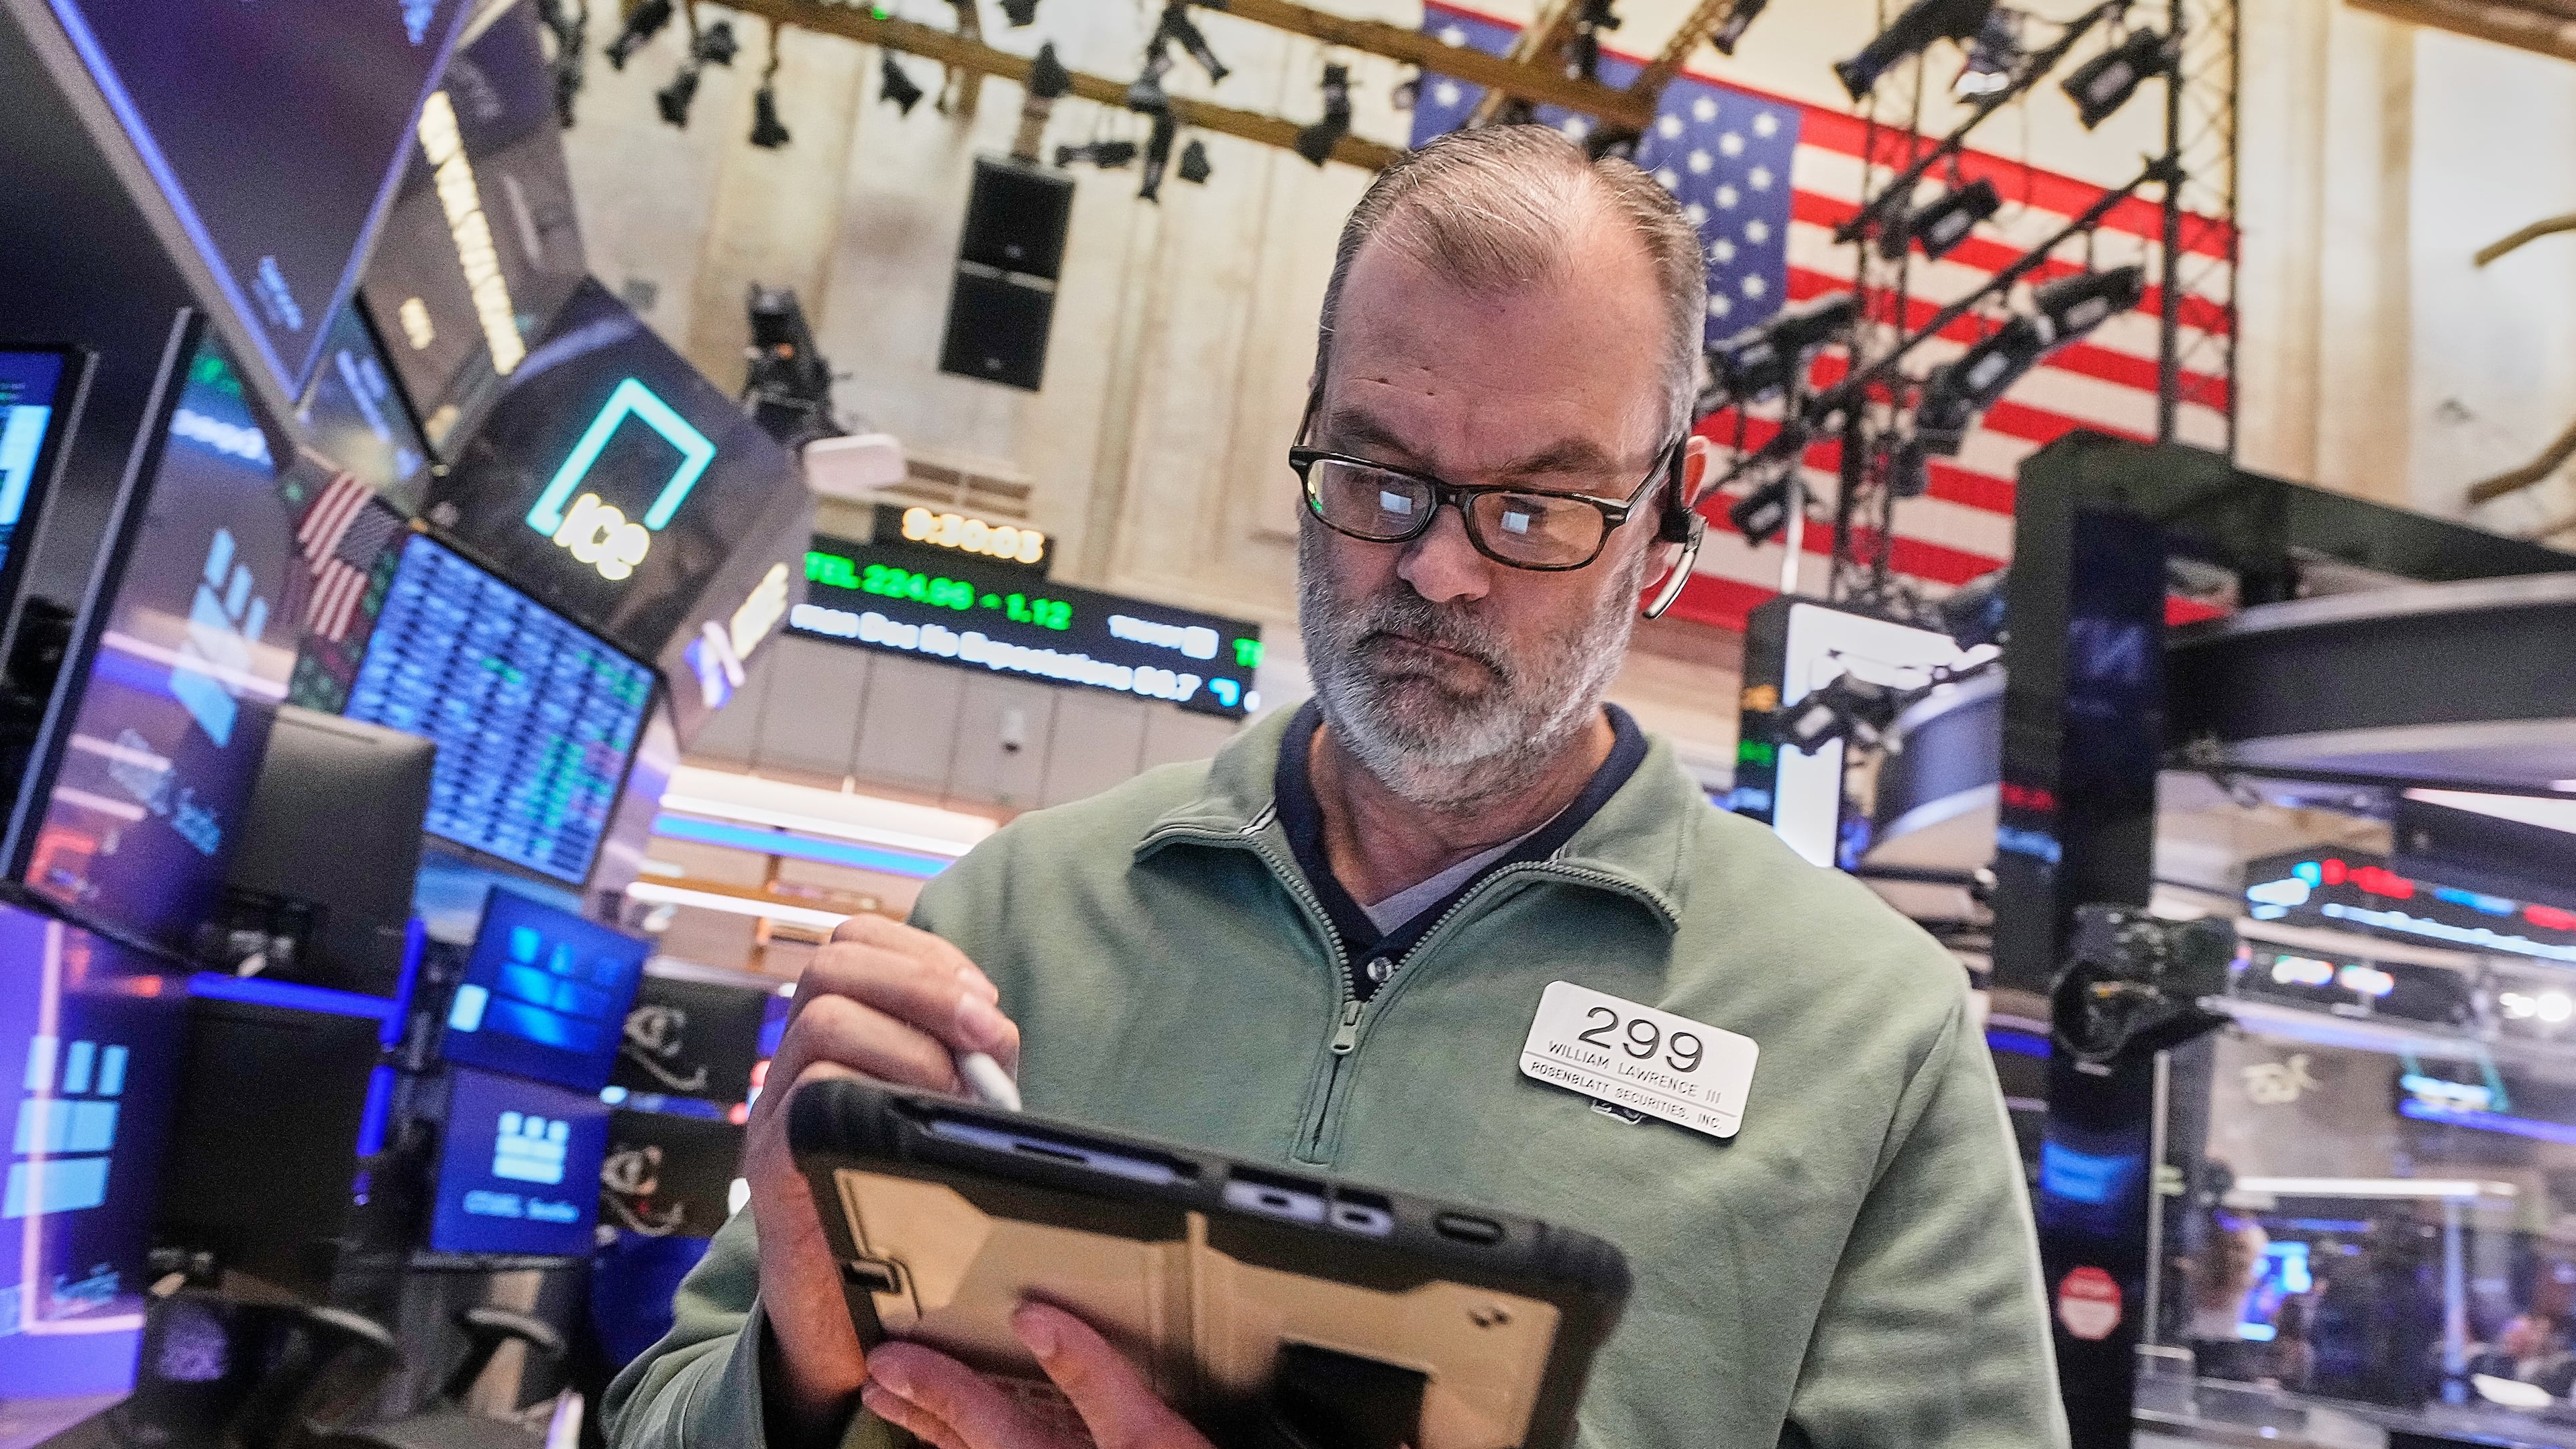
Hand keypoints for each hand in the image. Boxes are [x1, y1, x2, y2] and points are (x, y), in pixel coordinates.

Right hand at [741, 915, 1021, 1440]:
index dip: (923, 952)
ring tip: (957, 1093)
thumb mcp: (937, 1115)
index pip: (854, 941)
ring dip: (912, 1045)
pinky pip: (812, 1098)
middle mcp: (793, 1063)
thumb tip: (994, 1027)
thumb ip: (962, 1063)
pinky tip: (922, 1130)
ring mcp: (776, 1111)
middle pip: (832, 964)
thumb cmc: (901, 1205)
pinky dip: (879, 1097)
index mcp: (833, 1038)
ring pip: (824, 1022)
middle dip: (924, 985)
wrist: (840, 1315)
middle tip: (984, 1035)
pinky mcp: (774, 1166)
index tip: (983, 998)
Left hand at [862, 1303, 1210, 1448]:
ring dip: (940, 1436)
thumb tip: (1034, 1320)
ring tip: (908, 1414)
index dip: (929, 1382)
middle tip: (879, 1383)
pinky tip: (975, 1445)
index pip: (974, 1416)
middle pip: (965, 1446)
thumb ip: (1093, 1375)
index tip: (888, 1359)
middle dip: (920, 1411)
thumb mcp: (1148, 1433)